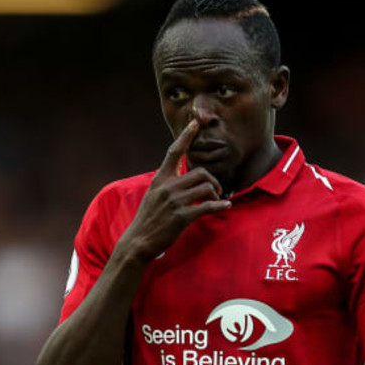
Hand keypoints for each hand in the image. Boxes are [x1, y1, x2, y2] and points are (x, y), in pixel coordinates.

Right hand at [117, 119, 230, 261]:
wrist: (139, 241)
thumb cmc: (149, 219)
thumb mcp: (154, 195)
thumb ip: (168, 184)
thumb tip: (185, 177)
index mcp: (160, 179)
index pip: (174, 151)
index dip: (186, 136)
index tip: (195, 123)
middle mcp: (167, 186)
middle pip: (200, 172)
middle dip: (212, 180)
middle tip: (216, 190)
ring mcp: (174, 201)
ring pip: (206, 187)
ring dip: (216, 194)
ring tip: (216, 200)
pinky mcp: (181, 216)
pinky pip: (207, 206)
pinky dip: (220, 206)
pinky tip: (225, 206)